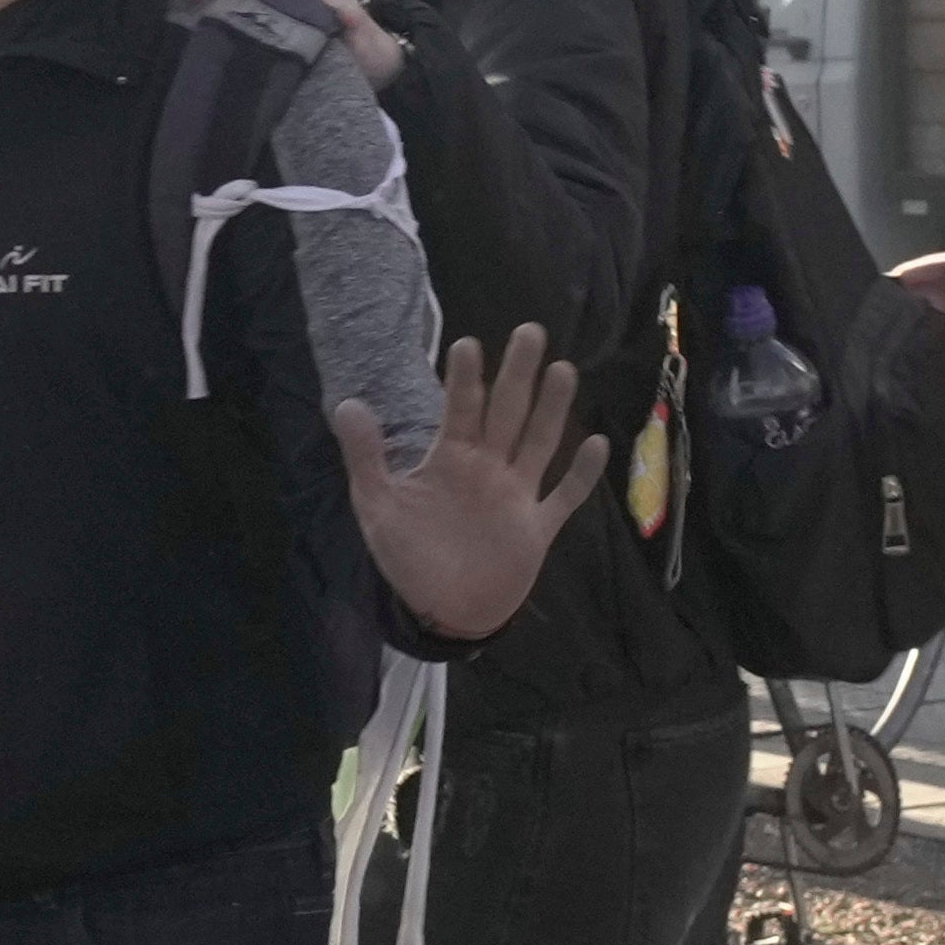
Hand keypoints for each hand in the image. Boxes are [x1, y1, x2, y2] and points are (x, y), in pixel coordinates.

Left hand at [342, 325, 592, 638]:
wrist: (440, 612)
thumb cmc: (409, 557)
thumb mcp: (377, 506)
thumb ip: (366, 457)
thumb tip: (345, 404)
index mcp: (451, 459)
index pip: (460, 409)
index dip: (464, 379)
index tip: (467, 344)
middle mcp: (488, 468)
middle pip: (507, 413)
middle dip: (517, 375)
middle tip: (529, 332)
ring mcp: (516, 496)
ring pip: (539, 443)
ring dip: (551, 410)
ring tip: (562, 370)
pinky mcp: (537, 529)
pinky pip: (565, 497)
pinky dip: (582, 475)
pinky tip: (598, 443)